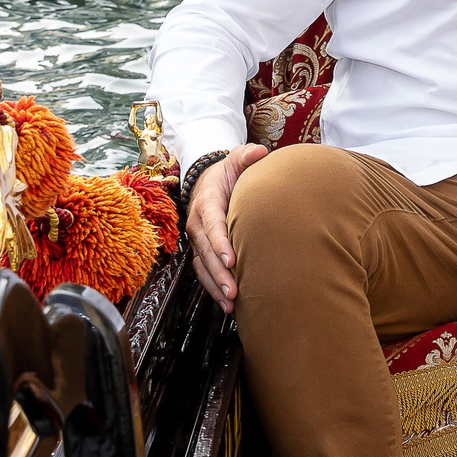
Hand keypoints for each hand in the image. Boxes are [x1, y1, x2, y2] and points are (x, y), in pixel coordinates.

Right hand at [185, 144, 268, 312]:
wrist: (207, 181)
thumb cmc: (226, 172)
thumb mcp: (235, 159)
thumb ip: (246, 155)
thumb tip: (259, 152)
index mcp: (206, 203)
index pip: (212, 226)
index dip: (220, 244)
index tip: (231, 261)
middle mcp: (197, 224)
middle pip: (206, 253)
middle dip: (219, 274)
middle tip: (234, 292)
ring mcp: (197, 240)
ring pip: (202, 267)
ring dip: (215, 287)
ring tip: (231, 305)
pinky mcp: (200, 250)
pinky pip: (203, 271)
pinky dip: (213, 288)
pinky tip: (227, 305)